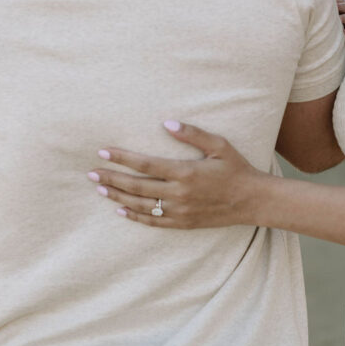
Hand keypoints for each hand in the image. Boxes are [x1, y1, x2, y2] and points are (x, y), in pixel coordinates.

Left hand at [88, 121, 262, 226]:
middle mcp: (179, 194)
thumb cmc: (237, 169)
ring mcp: (180, 211)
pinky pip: (153, 221)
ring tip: (100, 188)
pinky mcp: (183, 223)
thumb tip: (167, 122)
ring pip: (140, 205)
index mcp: (185, 172)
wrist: (253, 201)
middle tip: (91, 173)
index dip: (122, 158)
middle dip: (111, 179)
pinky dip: (134, 216)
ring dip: (118, 196)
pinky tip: (121, 210)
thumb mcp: (219, 145)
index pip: (145, 164)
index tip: (103, 152)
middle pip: (136, 186)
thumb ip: (192, 133)